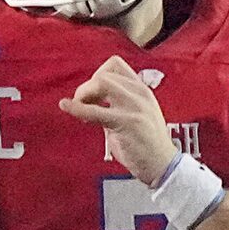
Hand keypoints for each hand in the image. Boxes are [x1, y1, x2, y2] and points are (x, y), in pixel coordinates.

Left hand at [60, 56, 174, 182]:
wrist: (162, 164)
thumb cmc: (144, 143)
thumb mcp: (132, 115)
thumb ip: (114, 104)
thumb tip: (89, 100)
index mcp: (141, 89)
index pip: (115, 65)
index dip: (96, 76)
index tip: (91, 95)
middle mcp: (139, 93)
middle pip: (104, 73)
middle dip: (86, 88)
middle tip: (81, 106)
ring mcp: (135, 106)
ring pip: (100, 83)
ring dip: (83, 95)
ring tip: (81, 111)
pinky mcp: (127, 122)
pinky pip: (95, 111)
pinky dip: (76, 108)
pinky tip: (66, 107)